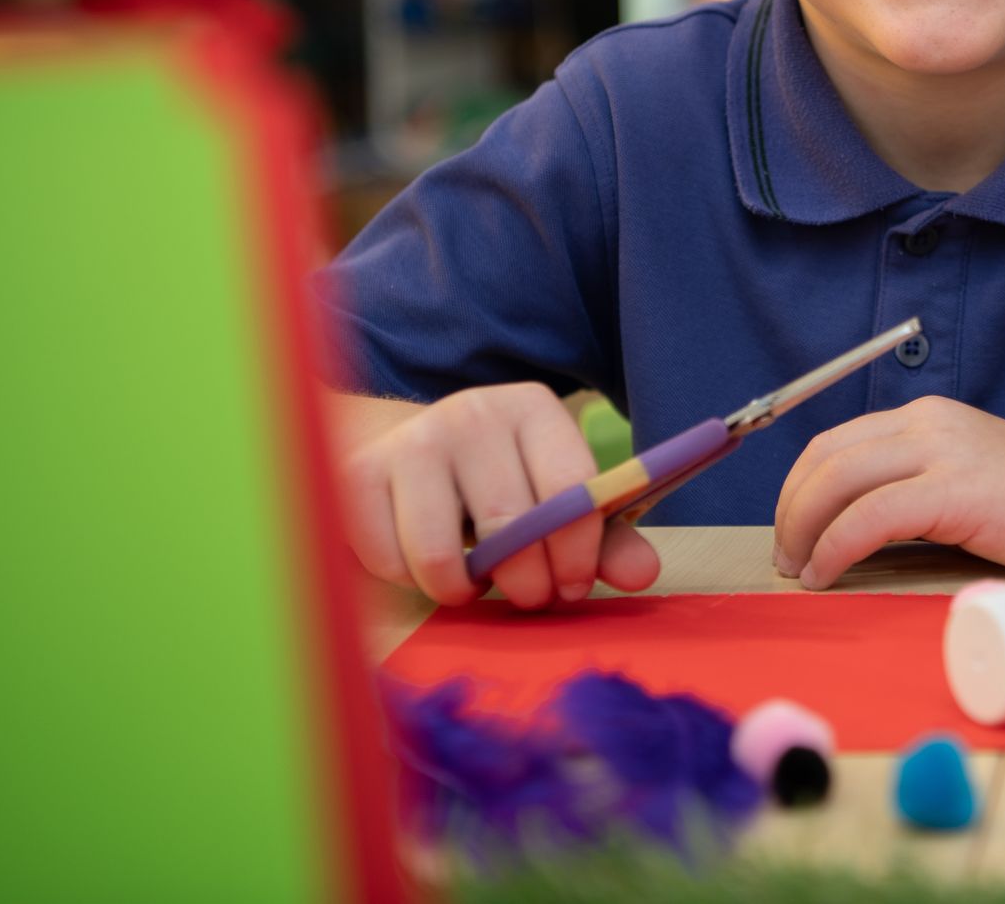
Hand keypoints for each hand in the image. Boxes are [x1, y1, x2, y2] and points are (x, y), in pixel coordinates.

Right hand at [332, 386, 659, 608]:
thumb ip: (603, 539)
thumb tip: (645, 576)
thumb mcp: (554, 500)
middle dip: (525, 583)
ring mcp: (413, 440)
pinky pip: (390, 562)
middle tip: (526, 595)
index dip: (577, 552)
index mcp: (532, 409)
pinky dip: (410, 582)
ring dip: (461, 590)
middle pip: (510, 525)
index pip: (570, 488)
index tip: (572, 585)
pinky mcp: (359, 474)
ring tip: (472, 582)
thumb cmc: (495, 484)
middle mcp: (473, 412)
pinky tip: (422, 563)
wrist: (403, 450)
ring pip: (440, 555)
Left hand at [772, 396, 1004, 589]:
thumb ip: (917, 483)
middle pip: (825, 457)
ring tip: (801, 569)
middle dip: (791, 509)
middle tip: (786, 556)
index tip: (791, 530)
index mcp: (925, 416)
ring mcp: (941, 452)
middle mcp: (926, 422)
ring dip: (804, 529)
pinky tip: (829, 573)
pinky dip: (836, 547)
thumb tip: (856, 522)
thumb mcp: (966, 474)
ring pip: (838, 481)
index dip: (798, 488)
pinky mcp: (955, 490)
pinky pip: (869, 517)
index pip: (835, 442)